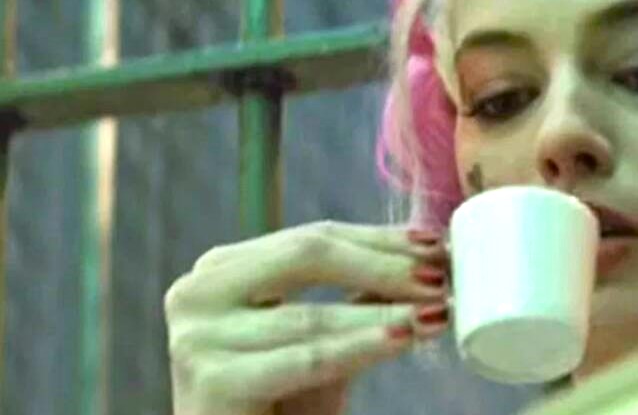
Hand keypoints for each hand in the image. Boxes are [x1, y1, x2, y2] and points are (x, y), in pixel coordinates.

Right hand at [164, 222, 450, 414]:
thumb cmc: (281, 404)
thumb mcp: (321, 339)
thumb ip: (355, 297)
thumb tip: (424, 260)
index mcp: (222, 271)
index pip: (311, 239)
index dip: (377, 239)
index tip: (433, 243)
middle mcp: (198, 293)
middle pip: (306, 257)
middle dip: (382, 265)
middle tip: (440, 276)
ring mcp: (197, 338)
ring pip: (312, 314)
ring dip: (384, 310)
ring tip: (436, 312)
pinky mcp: (212, 383)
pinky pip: (306, 359)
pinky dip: (360, 346)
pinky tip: (403, 337)